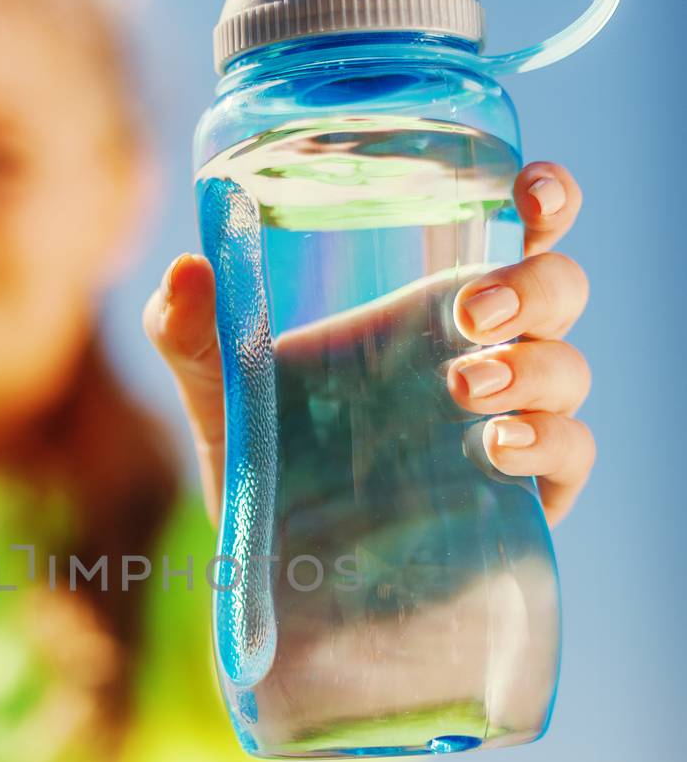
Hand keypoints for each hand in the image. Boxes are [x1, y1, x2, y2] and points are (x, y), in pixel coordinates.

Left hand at [142, 159, 593, 530]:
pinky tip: (498, 447)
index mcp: (429, 312)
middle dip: (531, 289)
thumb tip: (188, 267)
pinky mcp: (522, 500)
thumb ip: (189, 330)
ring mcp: (509, 427)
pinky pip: (573, 455)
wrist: (275, 571)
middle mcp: (484, 358)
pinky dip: (550, 443)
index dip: (548, 201)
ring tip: (466, 389)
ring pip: (569, 372)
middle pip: (559, 293)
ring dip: (532, 368)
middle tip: (467, 317)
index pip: (520, 236)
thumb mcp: (217, 389)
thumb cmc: (263, 461)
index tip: (529, 190)